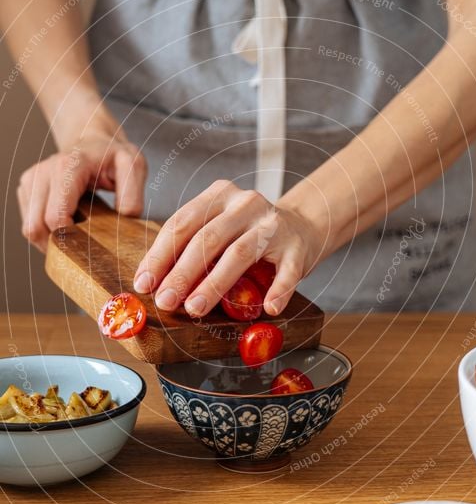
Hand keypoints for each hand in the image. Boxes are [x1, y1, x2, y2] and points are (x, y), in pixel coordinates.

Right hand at [17, 128, 146, 251]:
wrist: (93, 141)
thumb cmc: (113, 155)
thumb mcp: (133, 166)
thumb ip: (132, 193)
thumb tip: (124, 218)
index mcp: (67, 167)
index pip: (54, 216)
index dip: (69, 237)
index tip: (89, 242)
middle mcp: (43, 172)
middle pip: (37, 226)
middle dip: (59, 243)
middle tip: (83, 245)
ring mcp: (31, 180)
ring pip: (29, 228)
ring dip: (50, 239)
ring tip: (76, 233)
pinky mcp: (26, 187)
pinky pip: (28, 222)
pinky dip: (45, 231)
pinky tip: (66, 223)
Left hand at [133, 180, 321, 316]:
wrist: (302, 226)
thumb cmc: (249, 233)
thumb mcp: (219, 228)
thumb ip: (191, 247)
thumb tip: (154, 283)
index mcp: (219, 195)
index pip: (182, 223)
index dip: (160, 255)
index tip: (144, 283)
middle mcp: (245, 204)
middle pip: (207, 238)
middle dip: (182, 273)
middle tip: (166, 301)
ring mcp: (273, 224)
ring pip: (239, 253)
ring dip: (214, 284)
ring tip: (195, 308)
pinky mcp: (297, 246)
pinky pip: (286, 272)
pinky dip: (278, 291)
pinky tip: (268, 308)